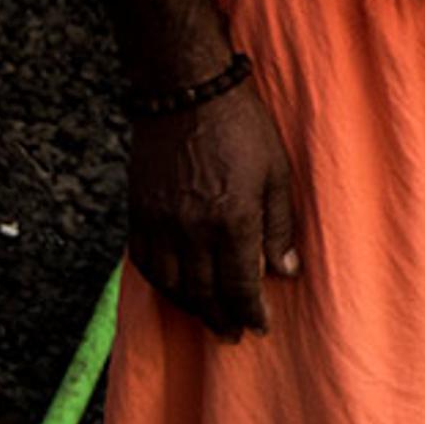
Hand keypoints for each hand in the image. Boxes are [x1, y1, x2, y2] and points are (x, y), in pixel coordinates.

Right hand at [126, 80, 299, 337]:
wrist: (185, 89)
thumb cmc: (241, 125)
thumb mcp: (276, 172)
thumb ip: (279, 227)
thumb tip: (286, 272)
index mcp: (232, 220)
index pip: (240, 286)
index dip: (250, 312)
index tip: (259, 326)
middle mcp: (192, 229)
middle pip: (204, 292)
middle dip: (221, 318)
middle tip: (232, 334)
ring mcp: (160, 221)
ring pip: (171, 284)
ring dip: (190, 307)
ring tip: (206, 317)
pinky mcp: (138, 210)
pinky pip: (144, 261)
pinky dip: (159, 282)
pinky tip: (173, 288)